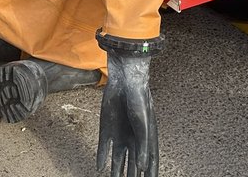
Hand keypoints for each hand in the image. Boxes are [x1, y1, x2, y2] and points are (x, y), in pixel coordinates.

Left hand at [96, 51, 157, 176]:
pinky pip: (104, 147)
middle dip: (131, 176)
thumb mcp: (143, 125)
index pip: (148, 162)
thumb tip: (140, 167)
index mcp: (145, 138)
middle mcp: (132, 139)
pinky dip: (101, 157)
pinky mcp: (106, 129)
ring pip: (117, 159)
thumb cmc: (138, 100)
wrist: (124, 81)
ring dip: (115, 171)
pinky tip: (99, 168)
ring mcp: (119, 134)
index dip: (149, 173)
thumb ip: (142, 147)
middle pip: (132, 163)